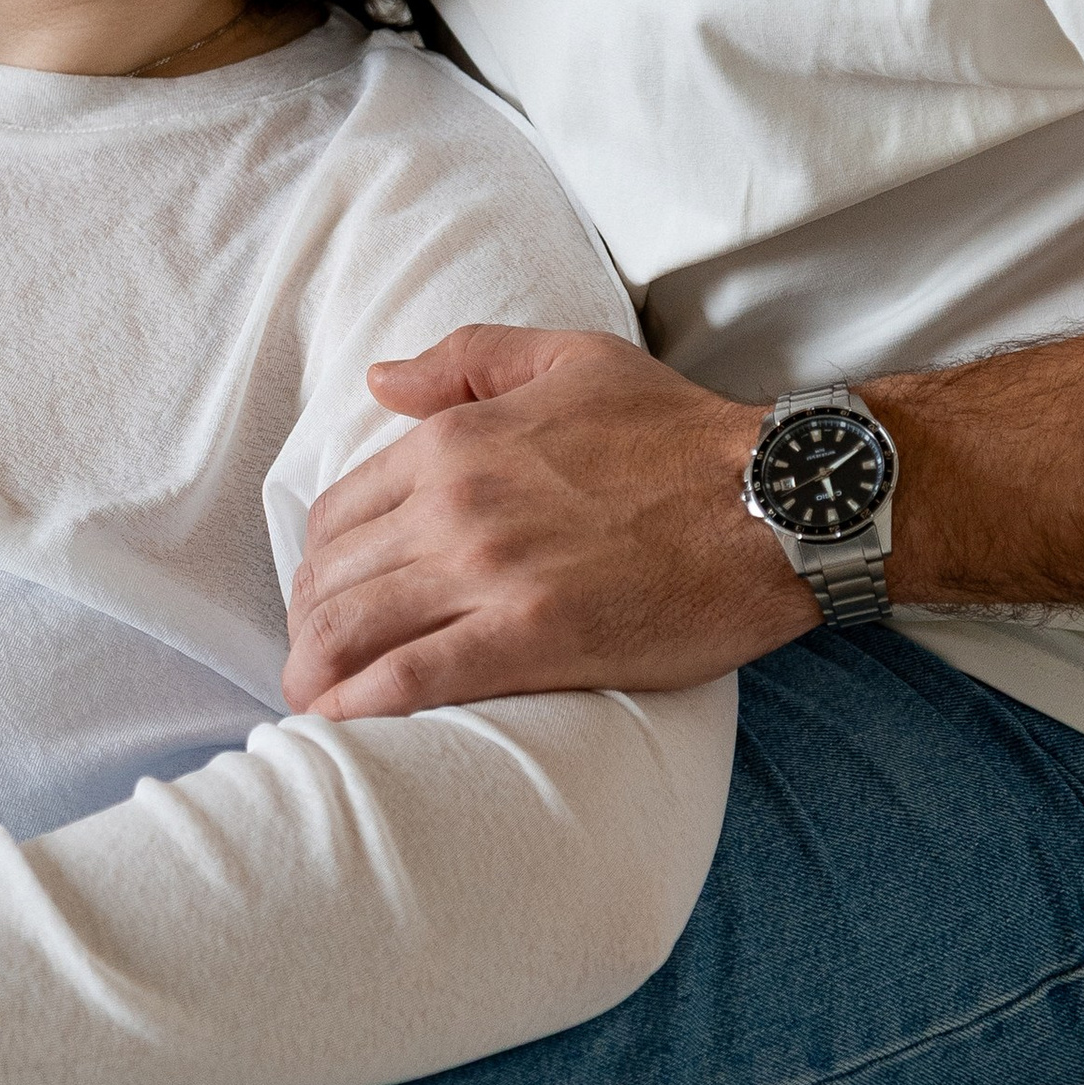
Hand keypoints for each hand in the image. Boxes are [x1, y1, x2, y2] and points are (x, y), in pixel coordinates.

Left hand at [284, 325, 807, 717]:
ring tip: (315, 702)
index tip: (331, 594)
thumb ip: (465, 361)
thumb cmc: (679, 431)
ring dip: (317, 672)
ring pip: (353, 630)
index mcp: (454, 441)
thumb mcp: (567, 359)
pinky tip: (340, 726)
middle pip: (332, 577)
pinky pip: (411, 679)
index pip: (339, 512)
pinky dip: (361, 707)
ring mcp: (487, 574)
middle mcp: (454, 505)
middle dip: (310, 624)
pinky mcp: (528, 639)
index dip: (321, 562)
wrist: (773, 500)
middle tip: (319, 659)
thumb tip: (379, 380)